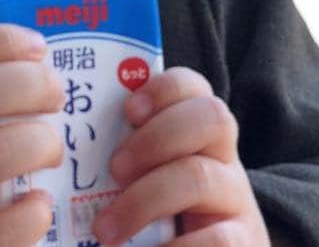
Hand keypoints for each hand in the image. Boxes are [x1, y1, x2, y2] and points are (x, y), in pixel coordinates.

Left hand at [91, 66, 276, 245]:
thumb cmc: (166, 218)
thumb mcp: (152, 178)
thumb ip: (130, 158)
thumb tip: (76, 147)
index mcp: (202, 134)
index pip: (196, 88)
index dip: (165, 88)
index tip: (129, 109)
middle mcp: (226, 160)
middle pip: (211, 118)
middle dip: (156, 138)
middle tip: (115, 169)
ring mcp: (238, 202)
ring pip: (201, 178)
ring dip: (145, 200)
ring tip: (106, 229)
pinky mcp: (242, 243)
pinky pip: (217, 240)